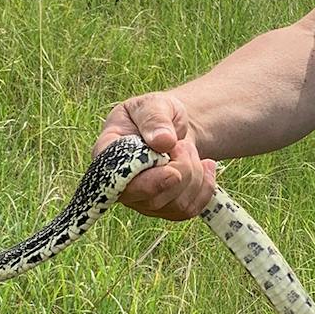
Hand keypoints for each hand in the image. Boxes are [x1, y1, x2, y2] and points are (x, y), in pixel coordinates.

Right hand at [93, 94, 217, 220]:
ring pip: (175, 205)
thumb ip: (154, 118)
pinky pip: (190, 210)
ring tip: (188, 149)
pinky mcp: (164, 209)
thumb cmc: (156, 113)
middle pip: (153, 198)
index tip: (172, 172)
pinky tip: (206, 165)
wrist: (171, 129)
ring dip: (194, 174)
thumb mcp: (154, 104)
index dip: (147, 183)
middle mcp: (121, 186)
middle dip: (181, 169)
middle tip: (182, 144)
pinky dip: (206, 187)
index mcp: (108, 156)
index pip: (117, 181)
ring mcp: (142, 201)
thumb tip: (162, 141)